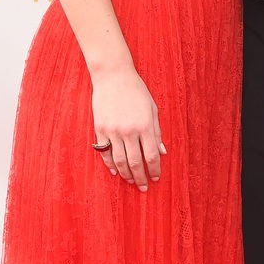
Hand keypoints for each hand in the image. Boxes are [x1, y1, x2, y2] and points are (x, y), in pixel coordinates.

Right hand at [92, 66, 165, 189]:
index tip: (156, 178)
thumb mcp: (152, 109)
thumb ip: (157, 132)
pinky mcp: (100, 129)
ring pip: (119, 161)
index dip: (155, 170)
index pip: (151, 156)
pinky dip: (110, 164)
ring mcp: (113, 131)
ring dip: (126, 174)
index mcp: (145, 126)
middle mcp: (129, 131)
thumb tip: (163, 152)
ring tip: (131, 181)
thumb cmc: (136, 91)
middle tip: (143, 187)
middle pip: (135, 162)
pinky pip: (104, 152)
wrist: (113, 76)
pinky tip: (115, 172)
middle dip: (141, 178)